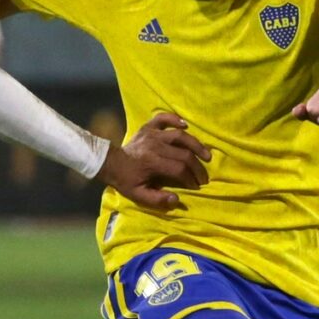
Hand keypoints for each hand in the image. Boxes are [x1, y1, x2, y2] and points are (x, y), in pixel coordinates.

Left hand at [94, 112, 210, 210]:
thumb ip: (157, 200)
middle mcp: (154, 145)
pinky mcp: (148, 127)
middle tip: (204, 177)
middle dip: (197, 167)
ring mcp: (152, 134)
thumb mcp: (138, 195)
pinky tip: (186, 125)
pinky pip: (163, 118)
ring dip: (196, 145)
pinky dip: (175, 119)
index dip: (191, 178)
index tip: (196, 185)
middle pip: (184, 154)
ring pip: (179, 136)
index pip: (179, 169)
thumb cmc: (127, 180)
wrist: (111, 163)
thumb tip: (177, 200)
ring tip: (206, 155)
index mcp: (152, 162)